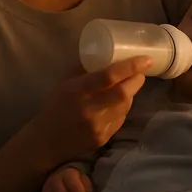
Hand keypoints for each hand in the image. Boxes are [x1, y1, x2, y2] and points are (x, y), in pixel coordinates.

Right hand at [27, 56, 151, 169]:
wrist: (46, 142)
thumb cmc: (55, 106)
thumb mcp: (64, 82)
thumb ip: (83, 67)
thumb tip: (104, 49)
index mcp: (77, 90)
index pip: (109, 76)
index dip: (130, 67)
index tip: (145, 59)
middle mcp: (89, 109)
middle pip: (123, 93)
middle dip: (137, 79)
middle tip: (141, 71)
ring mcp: (98, 126)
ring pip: (125, 106)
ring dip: (131, 93)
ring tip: (129, 85)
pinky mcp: (103, 138)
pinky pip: (120, 119)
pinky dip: (123, 108)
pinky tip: (117, 103)